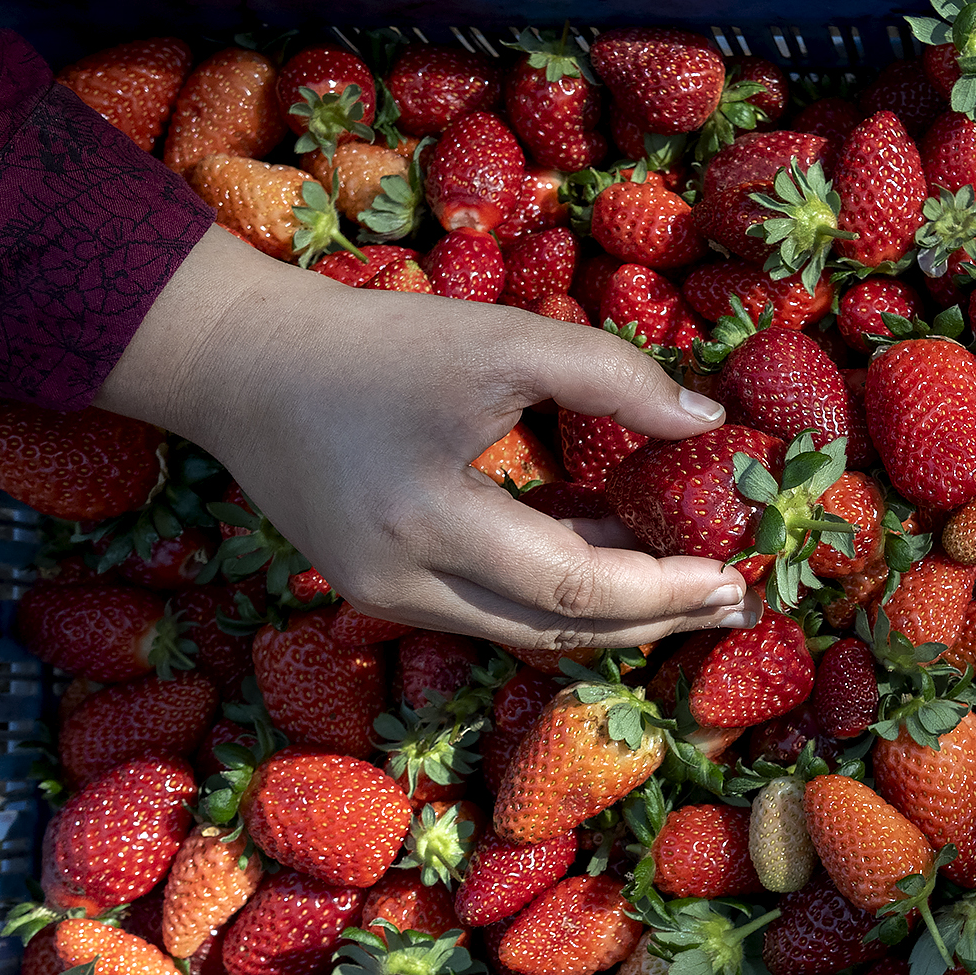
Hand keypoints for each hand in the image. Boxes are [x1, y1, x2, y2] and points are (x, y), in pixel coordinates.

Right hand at [96, 228, 752, 647]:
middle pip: (556, 634)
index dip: (663, 591)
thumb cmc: (373, 341)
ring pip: (523, 631)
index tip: (735, 576)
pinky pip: (488, 609)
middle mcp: (403, 584)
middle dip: (654, 621)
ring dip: (610, 614)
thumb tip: (707, 420)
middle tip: (736, 601)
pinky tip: (613, 560)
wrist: (239, 362)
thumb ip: (610, 374)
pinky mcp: (377, 589)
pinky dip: (555, 594)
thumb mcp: (499, 340)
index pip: (575, 591)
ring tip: (691, 588)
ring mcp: (384, 597)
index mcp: (430, 525)